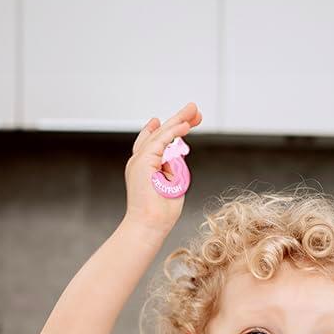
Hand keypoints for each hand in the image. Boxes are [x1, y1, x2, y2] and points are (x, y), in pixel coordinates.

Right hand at [123, 101, 201, 234]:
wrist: (150, 224)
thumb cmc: (160, 212)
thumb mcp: (173, 182)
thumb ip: (174, 165)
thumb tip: (177, 151)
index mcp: (146, 168)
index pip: (156, 142)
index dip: (172, 130)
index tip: (185, 122)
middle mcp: (140, 162)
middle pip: (159, 134)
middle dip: (179, 120)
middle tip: (194, 109)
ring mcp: (140, 161)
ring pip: (161, 134)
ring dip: (179, 120)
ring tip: (194, 110)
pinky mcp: (143, 162)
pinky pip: (161, 140)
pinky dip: (174, 131)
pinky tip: (185, 125)